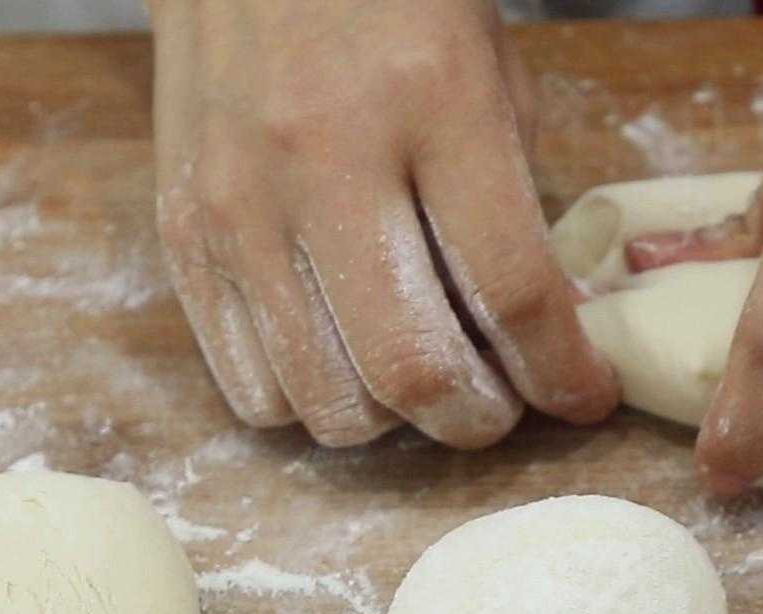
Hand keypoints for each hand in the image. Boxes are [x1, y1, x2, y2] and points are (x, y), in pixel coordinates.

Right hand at [149, 0, 617, 445]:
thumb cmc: (394, 0)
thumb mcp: (491, 73)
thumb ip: (514, 203)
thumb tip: (536, 336)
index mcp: (433, 102)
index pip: (513, 291)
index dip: (562, 373)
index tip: (583, 398)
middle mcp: (325, 159)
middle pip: (409, 369)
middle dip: (475, 419)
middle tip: (497, 406)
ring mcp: (238, 202)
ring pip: (324, 399)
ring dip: (392, 422)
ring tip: (418, 380)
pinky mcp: (179, 231)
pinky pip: (247, 383)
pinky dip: (309, 400)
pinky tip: (341, 359)